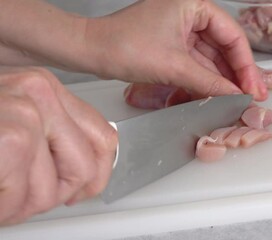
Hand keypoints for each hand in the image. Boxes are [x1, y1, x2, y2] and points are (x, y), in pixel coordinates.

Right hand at [0, 67, 116, 224]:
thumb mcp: (14, 122)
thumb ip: (54, 139)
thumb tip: (87, 175)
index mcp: (46, 88)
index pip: (103, 136)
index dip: (98, 173)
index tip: (84, 190)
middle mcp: (40, 92)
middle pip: (85, 166)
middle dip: (56, 194)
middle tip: (24, 196)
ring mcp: (29, 112)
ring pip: (56, 188)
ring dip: (24, 205)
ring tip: (2, 192)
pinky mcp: (12, 138)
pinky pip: (28, 196)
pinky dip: (7, 208)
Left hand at [85, 0, 267, 102]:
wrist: (90, 51)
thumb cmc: (123, 45)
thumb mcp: (174, 66)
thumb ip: (208, 82)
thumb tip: (235, 95)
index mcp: (194, 5)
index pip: (232, 36)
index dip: (246, 65)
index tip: (253, 88)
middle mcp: (191, 14)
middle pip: (225, 47)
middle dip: (236, 74)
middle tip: (251, 97)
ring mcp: (182, 31)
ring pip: (212, 58)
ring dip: (222, 80)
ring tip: (236, 101)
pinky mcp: (174, 46)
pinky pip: (198, 64)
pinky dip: (206, 80)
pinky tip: (217, 96)